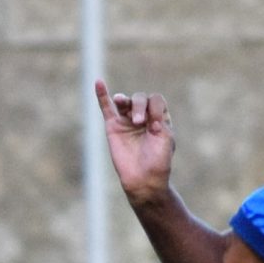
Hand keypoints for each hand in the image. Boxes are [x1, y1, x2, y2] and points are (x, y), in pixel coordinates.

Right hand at [94, 80, 174, 204]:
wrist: (144, 180)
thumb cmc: (159, 161)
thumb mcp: (165, 137)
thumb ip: (158, 119)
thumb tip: (146, 109)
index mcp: (159, 118)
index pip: (156, 100)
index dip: (154, 107)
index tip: (154, 125)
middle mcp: (143, 117)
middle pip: (140, 98)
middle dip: (139, 106)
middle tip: (138, 123)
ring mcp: (127, 121)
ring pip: (124, 101)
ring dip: (125, 100)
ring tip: (121, 102)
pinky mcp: (113, 127)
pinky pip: (106, 107)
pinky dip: (102, 95)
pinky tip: (98, 82)